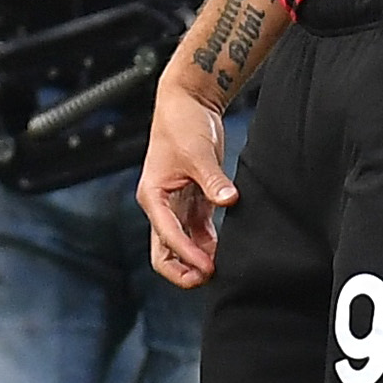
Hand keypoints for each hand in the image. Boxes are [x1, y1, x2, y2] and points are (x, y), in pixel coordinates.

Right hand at [139, 71, 237, 286]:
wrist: (186, 103)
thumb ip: (212, 180)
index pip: (167, 235)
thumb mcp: (198, 152)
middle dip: (183, 269)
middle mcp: (160, 205)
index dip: (187, 254)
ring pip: (181, 245)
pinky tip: (226, 253)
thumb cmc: (182, 123)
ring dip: (198, 260)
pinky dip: (209, 245)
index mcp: (153, 195)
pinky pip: (198, 232)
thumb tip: (229, 200)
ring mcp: (176, 205)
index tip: (208, 268)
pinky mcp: (193, 200)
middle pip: (163, 251)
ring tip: (223, 270)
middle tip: (209, 279)